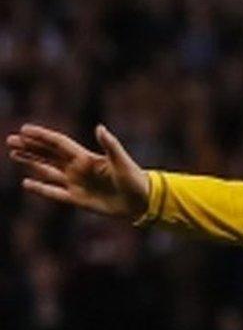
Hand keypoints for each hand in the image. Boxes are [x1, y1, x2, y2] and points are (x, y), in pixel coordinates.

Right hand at [7, 123, 150, 219]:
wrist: (142, 202)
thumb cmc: (135, 179)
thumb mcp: (122, 161)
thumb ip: (110, 145)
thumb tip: (100, 127)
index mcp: (86, 157)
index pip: (58, 144)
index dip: (42, 136)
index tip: (24, 129)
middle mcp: (77, 169)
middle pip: (47, 155)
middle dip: (29, 147)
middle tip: (10, 140)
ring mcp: (76, 184)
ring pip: (47, 170)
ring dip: (30, 162)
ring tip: (13, 153)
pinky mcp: (77, 199)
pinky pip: (54, 193)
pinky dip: (41, 188)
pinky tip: (27, 182)